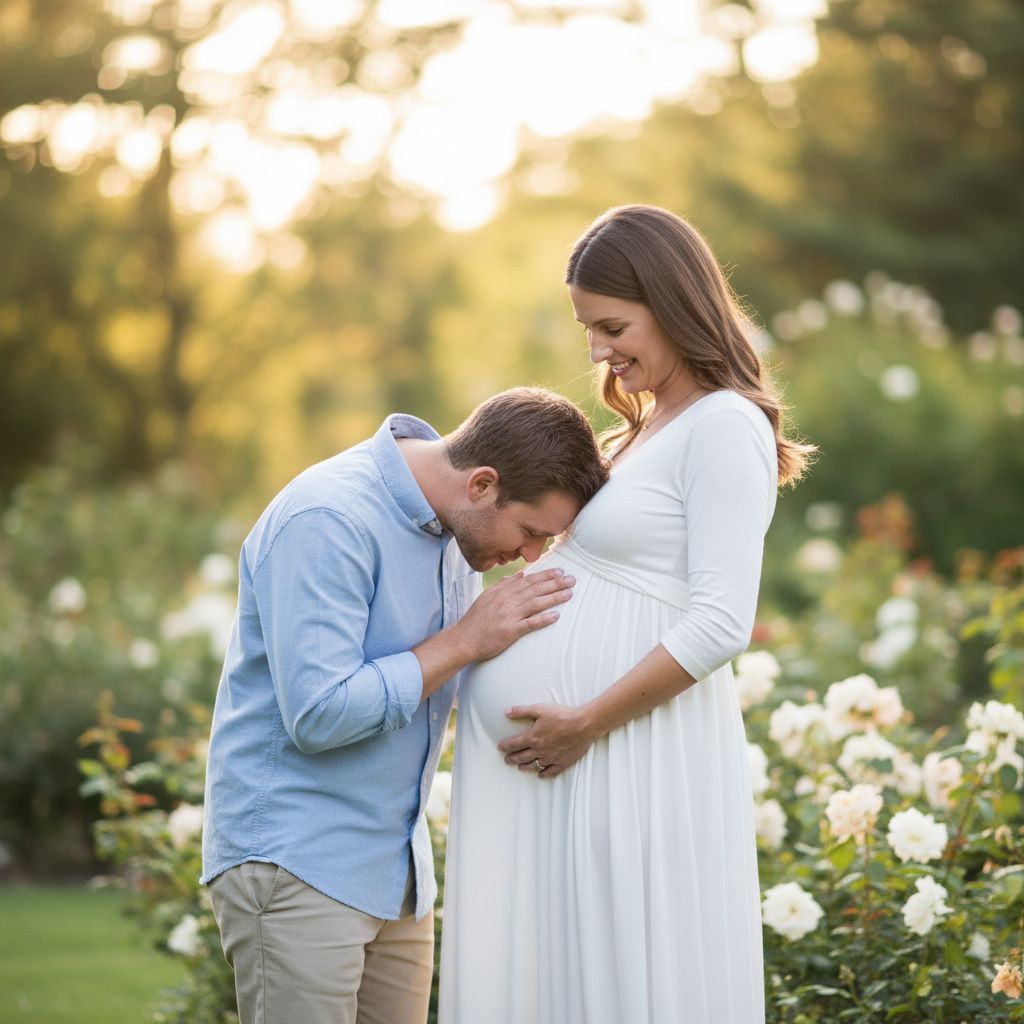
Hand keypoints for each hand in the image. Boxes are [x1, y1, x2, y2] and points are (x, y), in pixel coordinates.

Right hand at [456, 568, 574, 661]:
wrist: (463, 639)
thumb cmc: (475, 619)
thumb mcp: (487, 596)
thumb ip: (504, 584)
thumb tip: (521, 574)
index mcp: (502, 592)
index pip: (528, 580)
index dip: (545, 575)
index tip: (560, 571)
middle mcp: (506, 601)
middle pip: (535, 590)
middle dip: (555, 583)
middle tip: (572, 580)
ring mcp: (509, 616)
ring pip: (535, 603)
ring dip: (554, 598)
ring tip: (569, 594)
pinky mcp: (510, 631)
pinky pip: (529, 624)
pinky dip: (543, 619)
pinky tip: (556, 616)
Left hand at [498, 702, 597, 778]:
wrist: (583, 725)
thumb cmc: (562, 715)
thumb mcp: (540, 709)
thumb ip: (522, 711)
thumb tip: (506, 712)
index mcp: (533, 737)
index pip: (514, 744)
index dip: (505, 746)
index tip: (500, 747)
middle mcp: (540, 750)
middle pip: (522, 757)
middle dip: (512, 759)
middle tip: (506, 760)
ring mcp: (551, 758)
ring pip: (534, 765)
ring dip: (525, 767)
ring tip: (520, 767)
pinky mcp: (562, 762)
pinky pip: (551, 771)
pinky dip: (544, 774)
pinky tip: (540, 775)